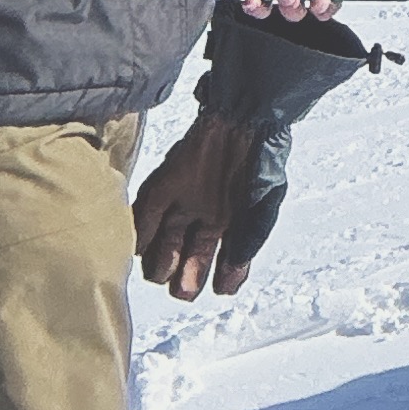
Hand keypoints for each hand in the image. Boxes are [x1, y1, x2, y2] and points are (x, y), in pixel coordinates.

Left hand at [135, 109, 263, 300]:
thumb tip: (235, 268)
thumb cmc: (262, 156)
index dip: (221, 275)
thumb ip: (253, 236)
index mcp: (231, 218)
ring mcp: (182, 201)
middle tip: (184, 292)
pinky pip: (145, 218)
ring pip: (164, 242)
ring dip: (161, 263)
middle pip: (189, 254)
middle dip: (185, 277)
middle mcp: (204, 213)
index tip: (220, 290)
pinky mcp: (162, 186)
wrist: (246, 117)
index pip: (221, 256)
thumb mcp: (266, 201)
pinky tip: (143, 254)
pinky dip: (142, 237)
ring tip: (164, 276)